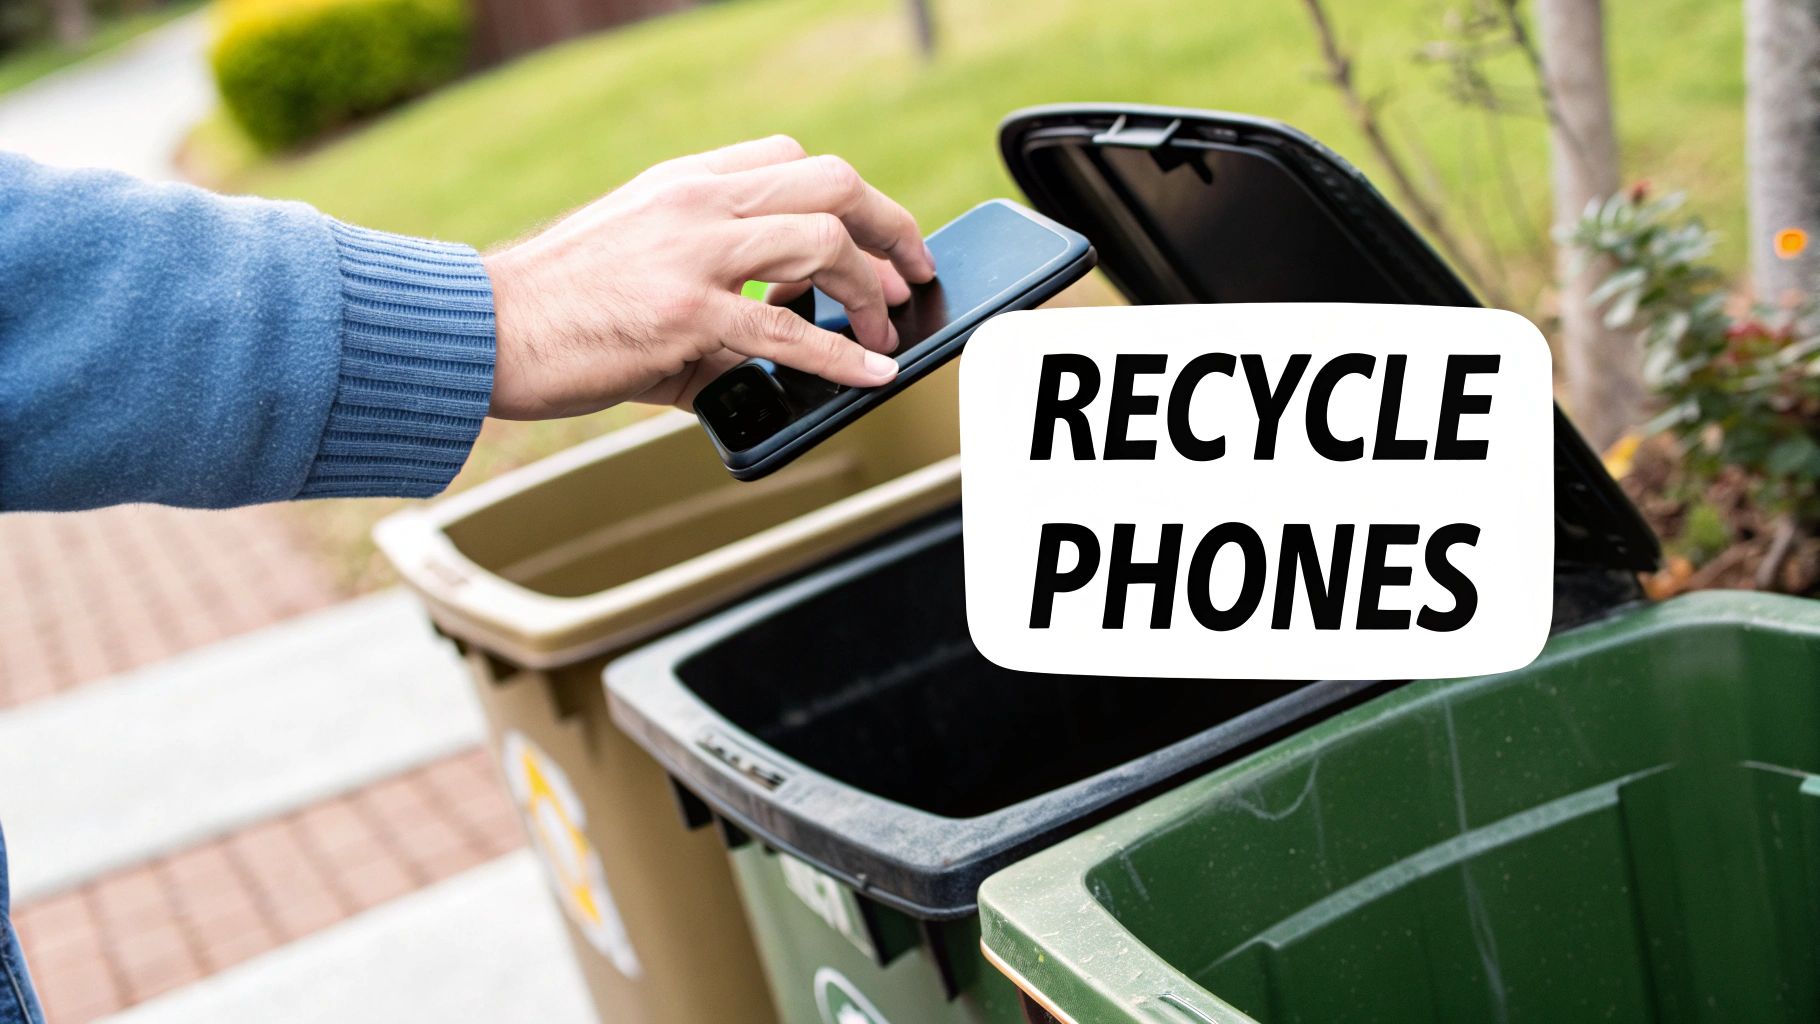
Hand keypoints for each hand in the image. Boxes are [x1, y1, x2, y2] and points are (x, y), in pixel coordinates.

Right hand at [482, 135, 936, 418]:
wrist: (484, 328)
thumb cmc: (558, 306)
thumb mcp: (642, 260)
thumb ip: (717, 283)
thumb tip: (783, 338)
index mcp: (685, 183)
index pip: (792, 160)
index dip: (850, 200)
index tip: (875, 241)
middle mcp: (695, 203)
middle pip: (831, 184)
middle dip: (890, 228)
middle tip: (911, 274)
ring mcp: (692, 254)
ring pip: (824, 243)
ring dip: (870, 291)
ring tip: (882, 330)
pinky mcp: (684, 314)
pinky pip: (787, 331)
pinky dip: (843, 354)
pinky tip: (870, 371)